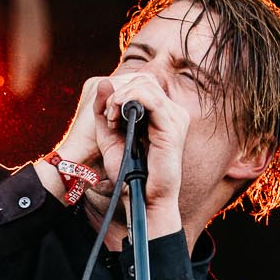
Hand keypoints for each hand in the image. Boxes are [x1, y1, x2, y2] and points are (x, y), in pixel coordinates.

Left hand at [90, 68, 189, 238]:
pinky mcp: (172, 126)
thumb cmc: (130, 174)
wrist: (143, 199)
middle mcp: (172, 112)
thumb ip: (105, 112)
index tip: (106, 115)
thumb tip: (103, 82)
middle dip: (119, 92)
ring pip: (146, 85)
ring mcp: (175, 118)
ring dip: (121, 96)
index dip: (120, 91)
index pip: (142, 84)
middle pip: (145, 80)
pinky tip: (116, 115)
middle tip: (107, 115)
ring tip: (110, 118)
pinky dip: (129, 101)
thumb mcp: (110, 137)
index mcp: (162, 114)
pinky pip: (150, 99)